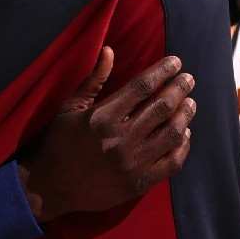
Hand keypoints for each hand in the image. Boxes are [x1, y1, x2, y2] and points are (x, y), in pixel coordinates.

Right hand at [19, 49, 196, 221]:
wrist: (50, 188)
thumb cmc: (58, 143)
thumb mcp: (69, 108)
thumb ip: (93, 80)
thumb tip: (109, 50)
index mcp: (102, 117)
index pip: (143, 87)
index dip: (163, 71)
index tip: (175, 62)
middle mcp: (120, 139)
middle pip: (162, 107)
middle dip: (180, 89)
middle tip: (189, 79)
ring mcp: (132, 163)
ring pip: (172, 134)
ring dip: (185, 115)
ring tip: (190, 103)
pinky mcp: (138, 184)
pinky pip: (171, 163)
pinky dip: (183, 147)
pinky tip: (185, 135)